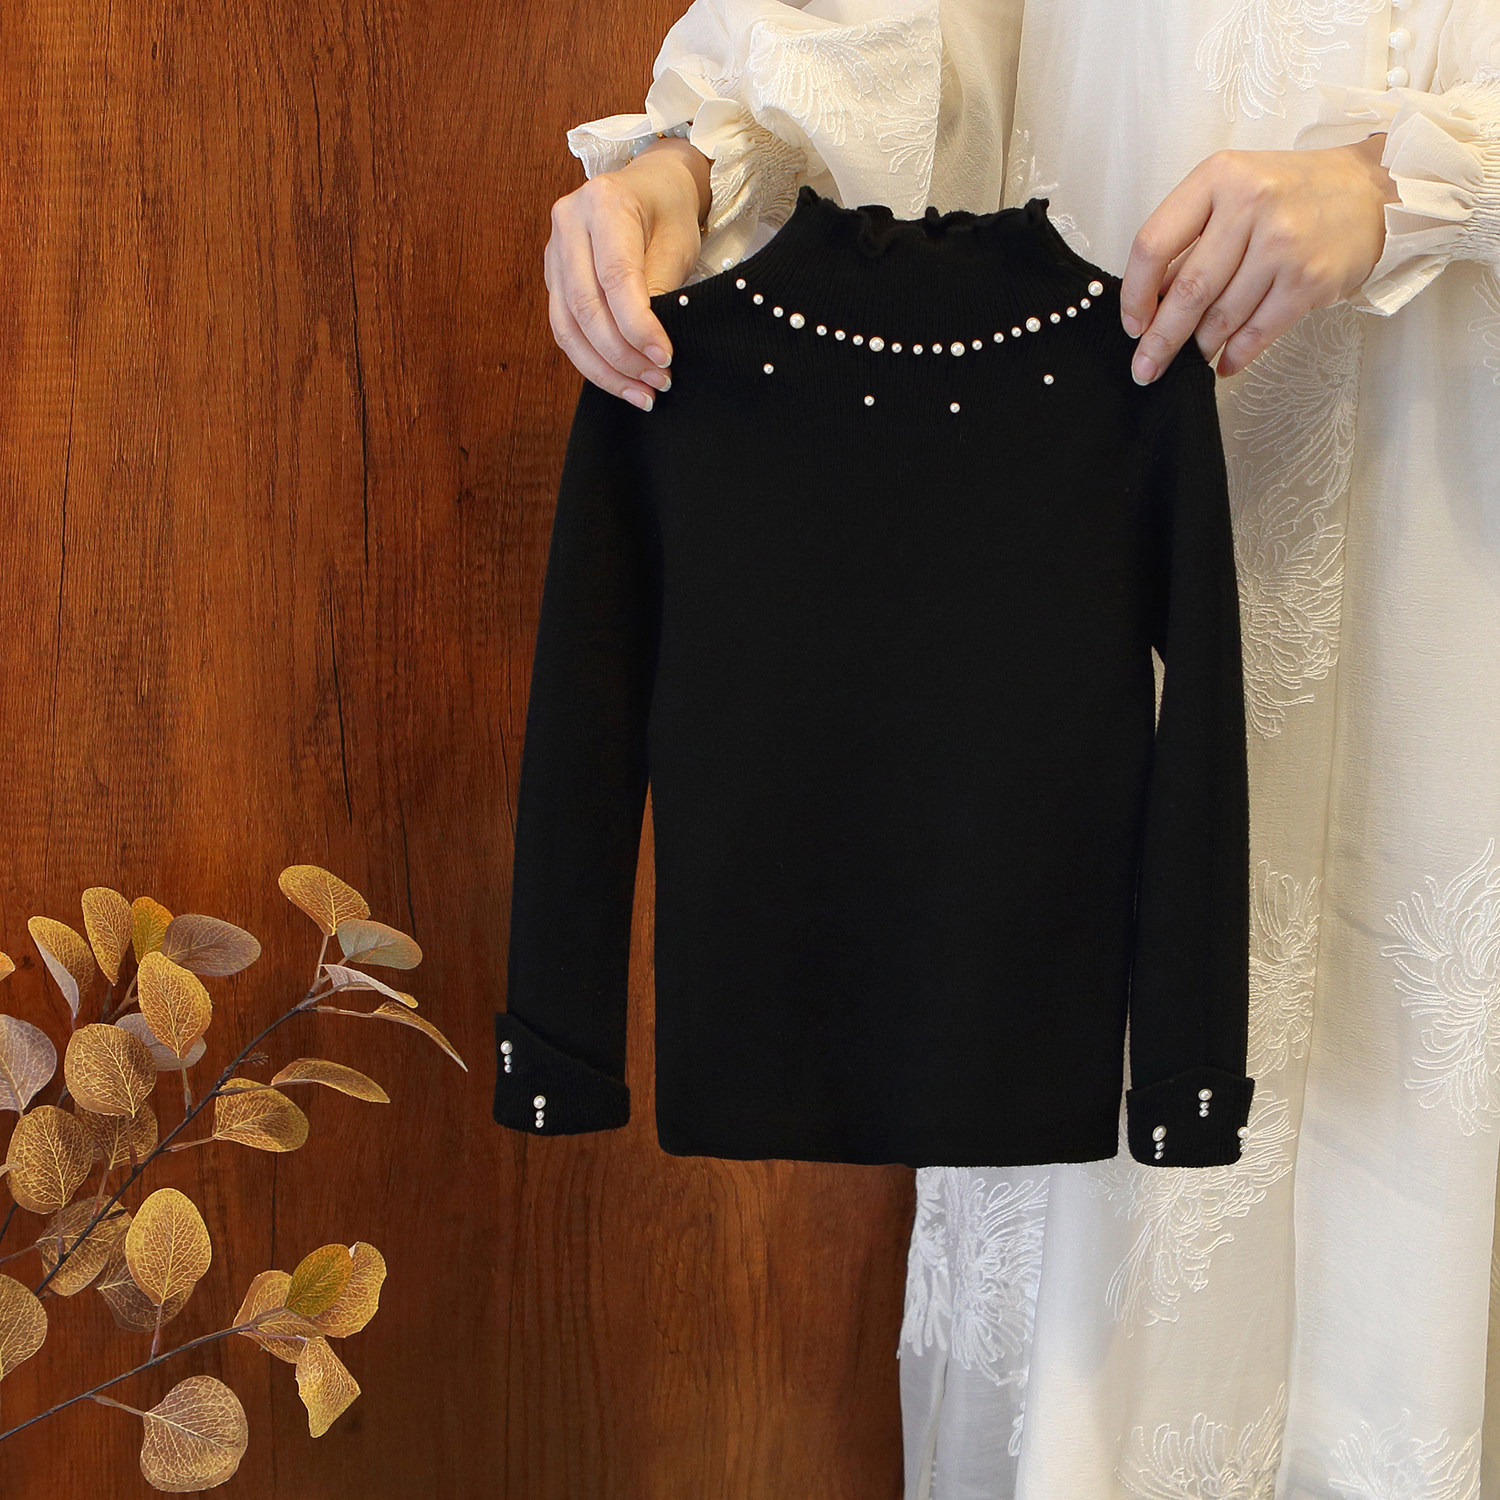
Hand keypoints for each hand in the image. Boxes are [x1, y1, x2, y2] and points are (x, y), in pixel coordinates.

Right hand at [544, 137, 711, 409]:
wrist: (650, 187)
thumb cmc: (669, 212)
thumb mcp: (678, 243)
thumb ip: (660, 288)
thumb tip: (650, 349)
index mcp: (603, 203)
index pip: (615, 278)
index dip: (639, 325)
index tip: (665, 358)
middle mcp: (568, 222)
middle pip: (585, 307)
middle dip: (623, 355)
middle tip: (658, 382)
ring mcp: (553, 250)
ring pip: (568, 326)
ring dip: (605, 369)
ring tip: (642, 394)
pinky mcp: (553, 276)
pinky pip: (565, 329)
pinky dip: (592, 362)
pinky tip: (620, 381)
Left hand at [1118, 136, 1399, 382]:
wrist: (1372, 191)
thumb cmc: (1291, 194)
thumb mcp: (1234, 191)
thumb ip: (1191, 237)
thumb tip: (1151, 303)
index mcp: (1219, 178)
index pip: (1154, 243)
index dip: (1135, 294)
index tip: (1132, 324)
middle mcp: (1251, 205)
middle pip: (1188, 290)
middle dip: (1161, 339)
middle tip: (1145, 367)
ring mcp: (1283, 244)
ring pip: (1221, 316)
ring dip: (1199, 349)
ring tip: (1188, 361)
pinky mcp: (1310, 279)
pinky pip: (1258, 331)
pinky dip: (1235, 355)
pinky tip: (1223, 364)